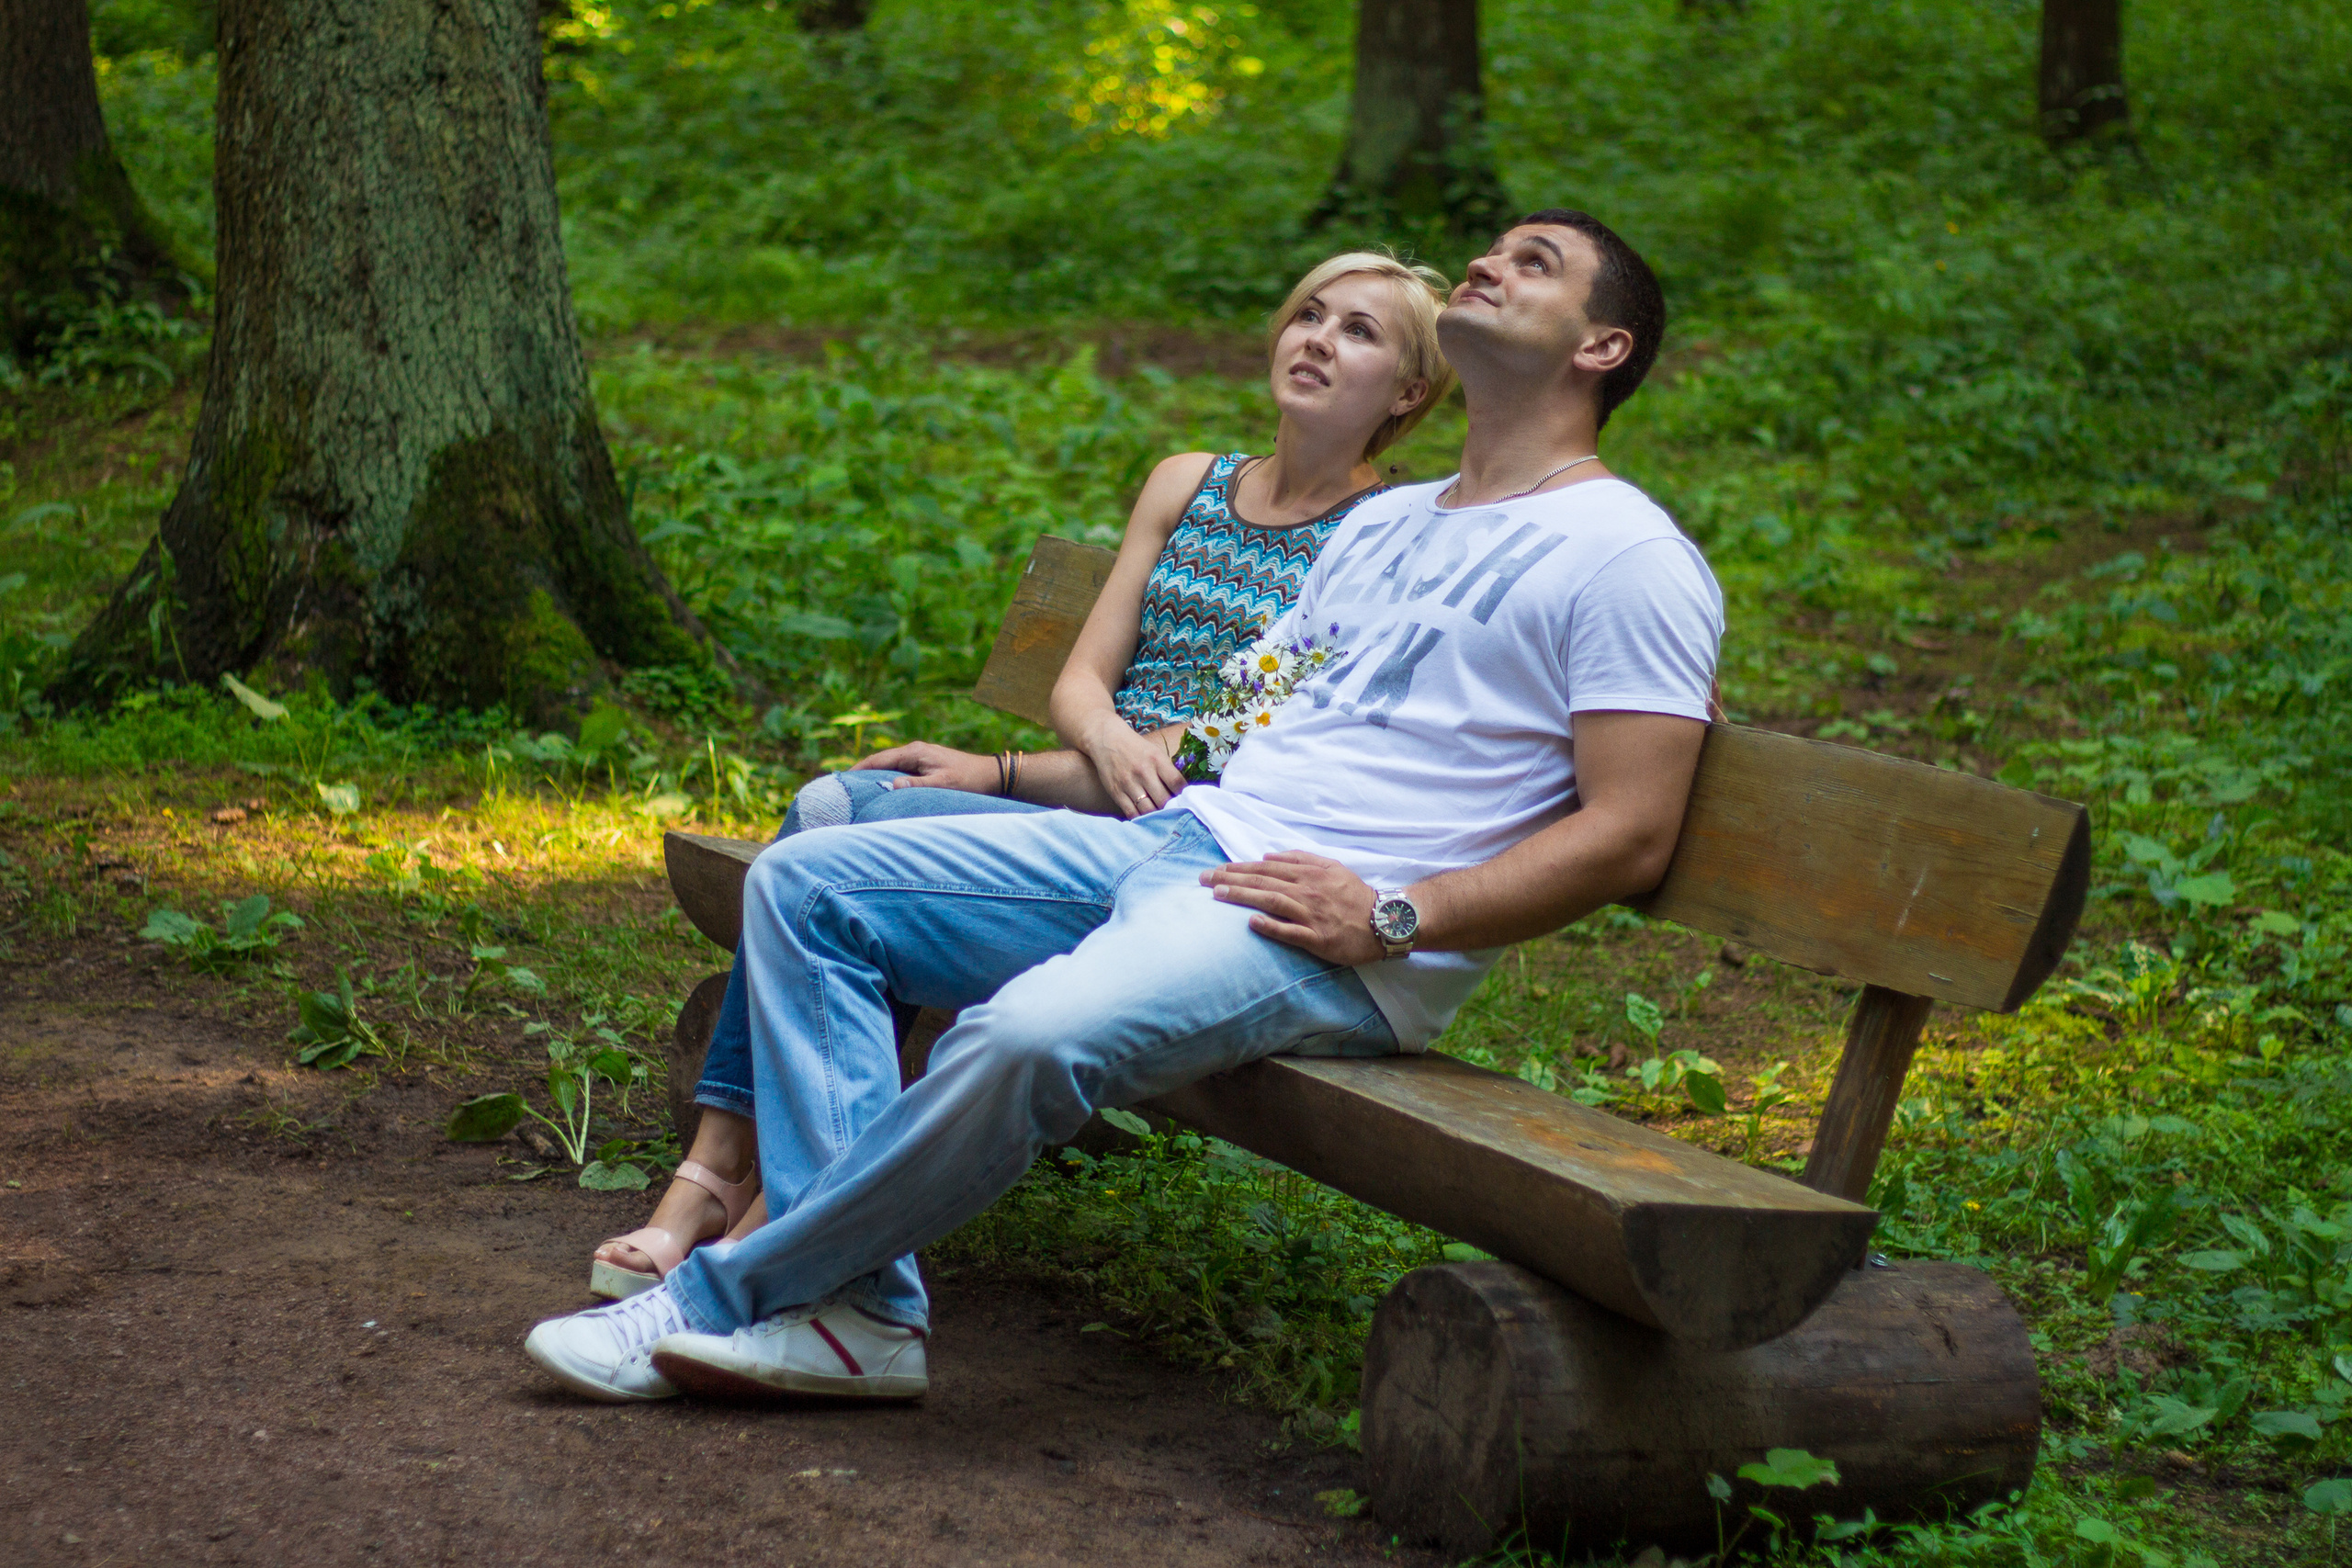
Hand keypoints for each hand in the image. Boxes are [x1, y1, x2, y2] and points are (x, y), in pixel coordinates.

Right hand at [856, 742, 997, 793]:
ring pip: (890, 766)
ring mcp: (920, 757)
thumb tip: (891, 784)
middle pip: (881, 761)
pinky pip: (900, 770)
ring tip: (856, 790)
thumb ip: (917, 785)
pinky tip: (881, 789)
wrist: (991, 775)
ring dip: (875, 776)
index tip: (842, 779)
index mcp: (915, 752)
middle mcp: (915, 751)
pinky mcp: (925, 765)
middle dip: (862, 772)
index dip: (859, 769)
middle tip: (843, 787)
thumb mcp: (943, 784)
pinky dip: (888, 778)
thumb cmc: (969, 780)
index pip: (879, 759)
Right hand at [1080, 715, 1187, 818]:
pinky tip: (1146, 818)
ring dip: (1157, 816)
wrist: (1107, 740)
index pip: (1177, 783)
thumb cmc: (1136, 748)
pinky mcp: (1116, 792)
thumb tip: (1180, 794)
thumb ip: (1167, 771)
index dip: (1183, 795)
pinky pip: (1131, 812)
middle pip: (1163, 800)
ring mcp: (1128, 783)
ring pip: (1148, 810)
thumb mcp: (1156, 753)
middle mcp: (1143, 772)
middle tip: (1173, 812)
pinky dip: (1140, 819)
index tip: (1184, 800)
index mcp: (1156, 760)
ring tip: (1161, 817)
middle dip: (1171, 809)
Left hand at [1200, 851, 1384, 964]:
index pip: (1266, 868)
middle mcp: (1307, 891)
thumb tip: (1268, 854)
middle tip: (1203, 879)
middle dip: (1230, 879)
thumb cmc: (1356, 895)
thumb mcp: (1332, 867)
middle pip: (1263, 883)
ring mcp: (1312, 915)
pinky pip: (1291, 932)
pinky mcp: (1318, 938)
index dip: (1239, 868)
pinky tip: (1252, 922)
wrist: (1386, 921)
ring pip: (1272, 902)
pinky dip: (1271, 926)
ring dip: (1244, 897)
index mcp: (1309, 874)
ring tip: (1218, 895)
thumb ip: (1301, 858)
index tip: (1215, 869)